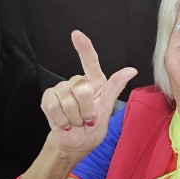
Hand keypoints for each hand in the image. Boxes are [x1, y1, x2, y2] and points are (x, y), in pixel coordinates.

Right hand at [41, 30, 136, 157]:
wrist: (73, 144)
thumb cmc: (92, 129)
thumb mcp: (106, 110)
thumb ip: (114, 88)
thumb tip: (131, 70)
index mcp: (94, 83)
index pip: (90, 62)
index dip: (84, 47)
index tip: (76, 34)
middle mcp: (77, 82)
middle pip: (81, 89)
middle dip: (86, 111)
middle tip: (87, 120)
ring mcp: (61, 88)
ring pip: (67, 100)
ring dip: (73, 118)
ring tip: (75, 122)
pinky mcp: (48, 97)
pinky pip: (53, 105)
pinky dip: (61, 119)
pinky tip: (64, 123)